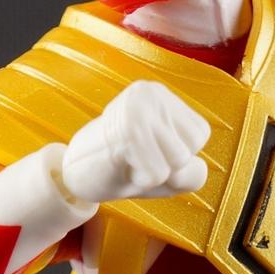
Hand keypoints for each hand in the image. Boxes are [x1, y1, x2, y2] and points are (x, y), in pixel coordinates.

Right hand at [62, 81, 210, 204]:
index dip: (177, 156)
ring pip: (177, 162)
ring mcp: (139, 109)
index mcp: (160, 94)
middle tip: (135, 157)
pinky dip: (143, 180)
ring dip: (153, 174)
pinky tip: (123, 165)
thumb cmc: (123, 168)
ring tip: (129, 160)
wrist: (74, 173)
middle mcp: (151, 93)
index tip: (147, 150)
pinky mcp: (128, 129)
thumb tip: (186, 166)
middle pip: (190, 149)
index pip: (199, 135)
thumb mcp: (168, 172)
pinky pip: (158, 173)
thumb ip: (191, 174)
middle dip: (166, 166)